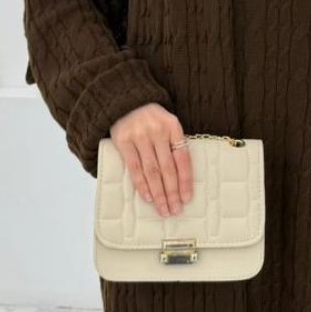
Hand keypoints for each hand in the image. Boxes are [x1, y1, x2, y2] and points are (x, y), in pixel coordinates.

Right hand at [111, 102, 192, 217]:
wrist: (125, 101)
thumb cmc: (151, 118)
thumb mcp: (167, 124)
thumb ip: (174, 145)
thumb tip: (182, 179)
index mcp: (173, 127)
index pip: (183, 158)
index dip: (185, 180)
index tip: (187, 198)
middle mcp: (158, 131)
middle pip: (168, 168)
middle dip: (172, 192)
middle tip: (175, 210)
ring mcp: (140, 136)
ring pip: (152, 171)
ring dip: (158, 193)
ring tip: (163, 209)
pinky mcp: (123, 140)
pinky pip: (134, 168)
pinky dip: (142, 184)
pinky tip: (148, 197)